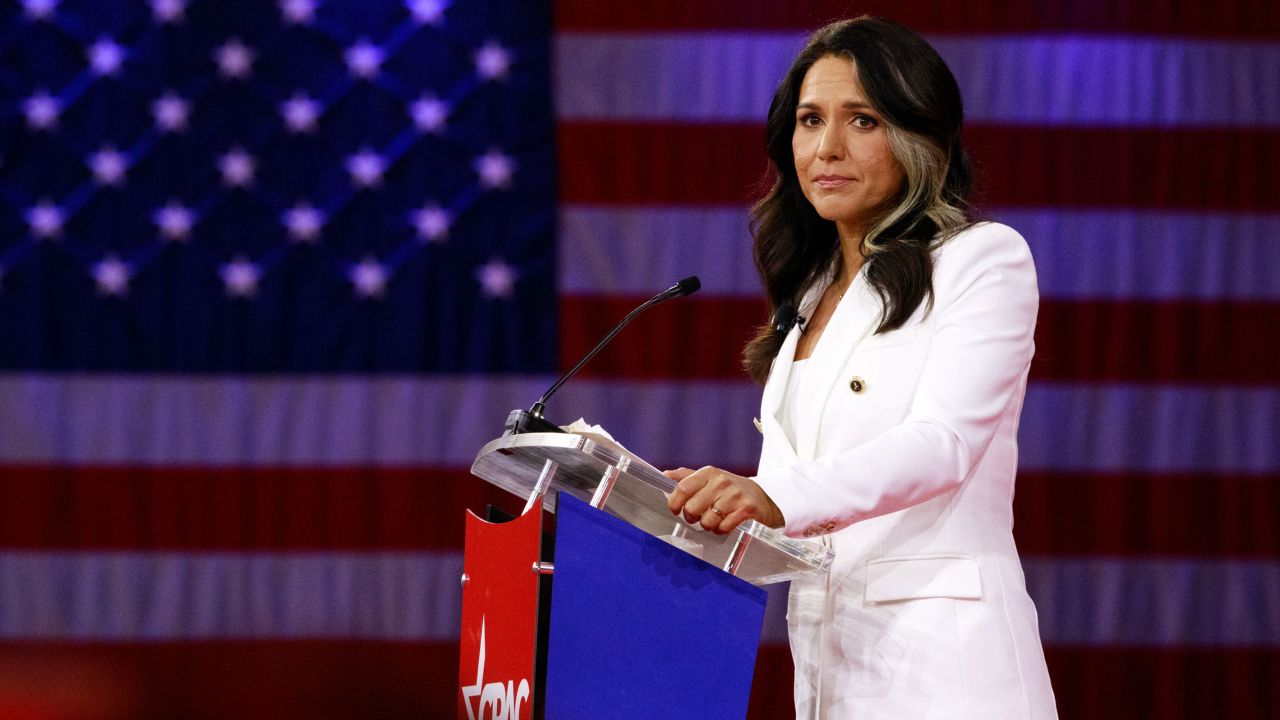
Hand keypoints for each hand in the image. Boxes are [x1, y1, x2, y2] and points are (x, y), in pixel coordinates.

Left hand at [663, 466, 784, 534]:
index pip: (682, 488)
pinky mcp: (746, 511)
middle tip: (697, 517)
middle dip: (691, 518)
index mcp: (709, 472)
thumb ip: (686, 476)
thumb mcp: (709, 478)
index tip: (675, 510)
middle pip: (692, 508)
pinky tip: (725, 523)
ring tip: (714, 520)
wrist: (761, 497)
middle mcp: (721, 482)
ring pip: (707, 521)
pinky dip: (721, 530)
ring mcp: (734, 496)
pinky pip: (723, 528)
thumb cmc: (729, 489)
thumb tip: (664, 474)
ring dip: (708, 526)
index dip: (674, 502)